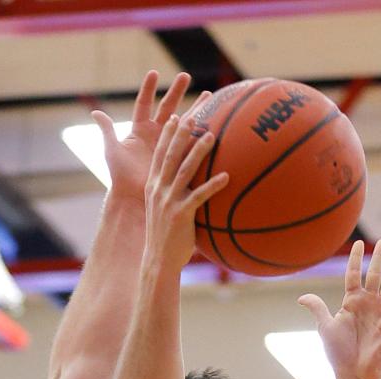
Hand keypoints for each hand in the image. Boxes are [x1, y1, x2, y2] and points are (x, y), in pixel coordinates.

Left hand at [97, 70, 197, 203]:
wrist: (134, 200)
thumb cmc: (120, 177)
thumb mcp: (112, 151)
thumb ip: (107, 130)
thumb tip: (95, 111)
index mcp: (139, 130)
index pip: (143, 104)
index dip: (148, 89)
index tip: (154, 73)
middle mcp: (154, 135)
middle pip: (166, 108)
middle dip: (176, 91)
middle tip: (186, 76)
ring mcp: (167, 145)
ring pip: (182, 121)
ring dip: (194, 108)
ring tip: (208, 95)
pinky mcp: (177, 156)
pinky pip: (190, 140)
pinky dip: (199, 130)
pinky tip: (212, 120)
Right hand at [143, 112, 226, 277]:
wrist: (159, 262)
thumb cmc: (167, 237)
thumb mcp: (164, 211)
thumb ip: (176, 194)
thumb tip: (195, 186)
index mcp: (153, 186)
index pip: (159, 154)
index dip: (167, 135)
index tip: (176, 117)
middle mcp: (158, 190)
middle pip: (171, 155)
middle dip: (182, 134)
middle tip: (194, 115)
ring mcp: (168, 202)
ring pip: (184, 171)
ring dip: (198, 152)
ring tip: (211, 136)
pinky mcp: (180, 216)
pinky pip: (199, 197)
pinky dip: (213, 186)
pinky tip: (227, 176)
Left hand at [298, 240, 380, 378]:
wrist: (352, 374)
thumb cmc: (338, 353)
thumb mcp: (325, 327)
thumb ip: (317, 308)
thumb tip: (301, 297)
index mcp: (351, 302)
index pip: (354, 275)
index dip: (355, 259)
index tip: (358, 243)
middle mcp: (367, 304)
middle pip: (374, 275)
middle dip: (378, 258)